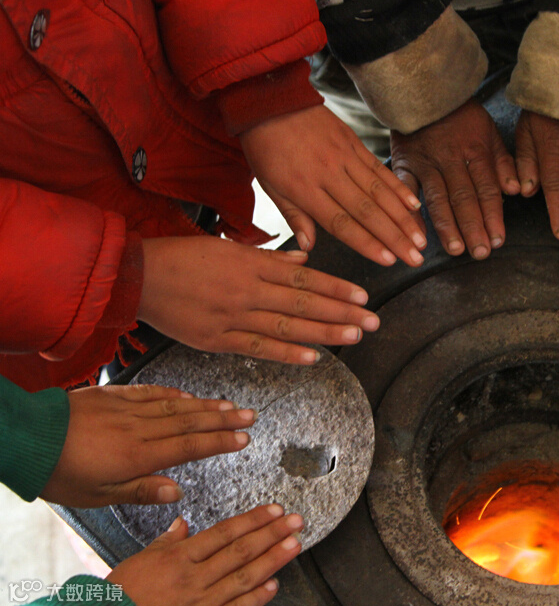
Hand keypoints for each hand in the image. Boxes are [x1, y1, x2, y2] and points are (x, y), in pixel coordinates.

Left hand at [40, 385, 253, 507]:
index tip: (243, 439)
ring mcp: (127, 409)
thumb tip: (176, 492)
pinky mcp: (113, 396)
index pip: (189, 447)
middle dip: (224, 419)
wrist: (28, 439)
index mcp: (137, 455)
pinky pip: (151, 392)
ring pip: (175, 405)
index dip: (219, 442)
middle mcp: (139, 428)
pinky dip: (173, 393)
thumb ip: (140, 490)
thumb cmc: (60, 473)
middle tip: (250, 415)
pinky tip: (188, 395)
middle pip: (190, 422)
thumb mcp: (98, 495)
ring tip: (230, 404)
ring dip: (206, 405)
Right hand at [108, 504, 303, 605]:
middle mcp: (192, 579)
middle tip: (295, 522)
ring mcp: (199, 603)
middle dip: (271, 534)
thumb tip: (183, 523)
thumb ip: (166, 542)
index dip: (252, 520)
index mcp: (178, 558)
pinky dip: (255, 599)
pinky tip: (273, 585)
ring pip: (243, 578)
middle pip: (240, 551)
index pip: (224, 532)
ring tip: (294, 545)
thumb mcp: (139, 561)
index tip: (275, 510)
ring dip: (272, 560)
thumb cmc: (120, 596)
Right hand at [138, 237, 378, 364]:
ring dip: (323, 333)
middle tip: (373, 321)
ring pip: (287, 326)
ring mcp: (233, 317)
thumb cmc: (184, 257)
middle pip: (303, 303)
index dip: (336, 288)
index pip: (305, 278)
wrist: (139, 276)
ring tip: (354, 336)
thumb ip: (268, 257)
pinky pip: (258, 347)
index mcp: (252, 265)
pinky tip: (313, 358)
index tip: (362, 296)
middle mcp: (248, 291)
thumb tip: (303, 260)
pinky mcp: (217, 340)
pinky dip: (286, 354)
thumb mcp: (229, 247)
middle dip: (341, 313)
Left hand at [240, 105, 425, 266]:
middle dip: (395, 237)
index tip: (388, 261)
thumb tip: (309, 248)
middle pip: (368, 212)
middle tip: (416, 258)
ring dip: (403, 218)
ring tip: (421, 239)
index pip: (342, 223)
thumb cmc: (267, 148)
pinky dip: (399, 188)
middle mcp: (330, 174)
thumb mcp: (270, 186)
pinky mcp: (354, 143)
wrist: (272, 100)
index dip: (367, 244)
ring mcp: (345, 157)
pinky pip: (380, 170)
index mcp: (305, 189)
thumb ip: (294, 217)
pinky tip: (415, 205)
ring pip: (380, 193)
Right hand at [391, 99, 518, 259]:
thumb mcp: (489, 131)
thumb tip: (517, 190)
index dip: (494, 216)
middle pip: (464, 198)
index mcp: (476, 151)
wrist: (423, 91)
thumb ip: (503, 162)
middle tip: (481, 253)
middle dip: (474, 227)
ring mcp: (426, 163)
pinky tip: (417, 233)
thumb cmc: (461, 115)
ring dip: (447, 226)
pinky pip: (405, 190)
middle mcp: (451, 159)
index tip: (499, 240)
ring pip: (438, 199)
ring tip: (456, 250)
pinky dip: (410, 211)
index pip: (487, 189)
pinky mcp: (403, 164)